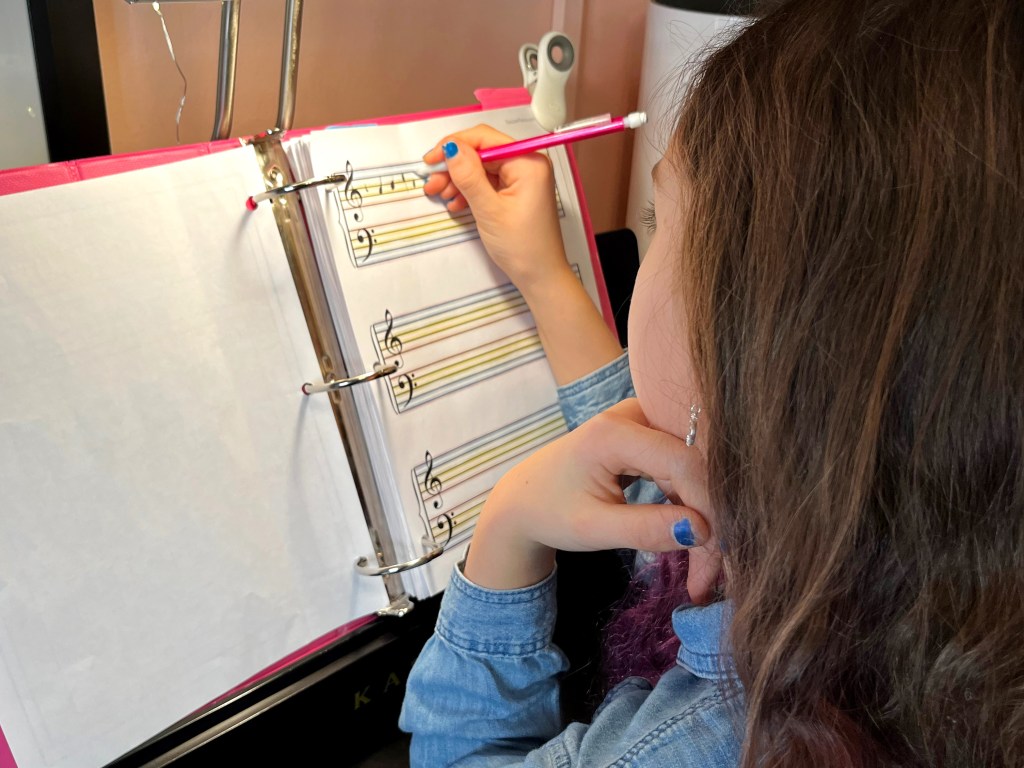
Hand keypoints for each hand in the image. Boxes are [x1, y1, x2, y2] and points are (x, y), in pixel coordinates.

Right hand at [422, 125, 574, 297]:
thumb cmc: (521, 246)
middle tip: (432, 184)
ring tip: (441, 196)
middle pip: (481, 153)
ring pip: (482, 169)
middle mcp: (527, 164)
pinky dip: (470, 191)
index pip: (484, 139)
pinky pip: (488, 183)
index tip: (430, 160)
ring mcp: (522, 179)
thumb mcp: (489, 210)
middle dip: (454, 167)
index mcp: (527, 162)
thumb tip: (450, 148)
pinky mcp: (516, 192)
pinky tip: (456, 204)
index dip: (454, 145)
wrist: (540, 276)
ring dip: (459, 180)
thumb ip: (469, 177)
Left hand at [464, 399, 715, 595]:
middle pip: (694, 466)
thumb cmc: (550, 512)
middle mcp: (634, 415)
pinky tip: (693, 542)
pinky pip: (684, 470)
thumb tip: (702, 532)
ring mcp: (644, 421)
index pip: (683, 464)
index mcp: (614, 431)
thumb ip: (645, 529)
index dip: (706, 510)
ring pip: (694, 472)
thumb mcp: (592, 529)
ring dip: (703, 519)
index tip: (712, 560)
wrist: (524, 499)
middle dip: (709, 522)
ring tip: (701, 571)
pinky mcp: (650, 435)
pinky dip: (691, 508)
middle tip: (708, 577)